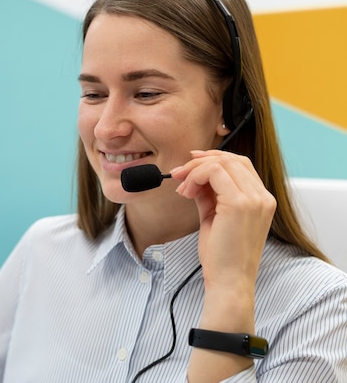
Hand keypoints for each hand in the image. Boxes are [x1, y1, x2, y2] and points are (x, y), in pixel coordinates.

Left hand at [172, 150, 276, 381]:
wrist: (229, 282)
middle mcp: (263, 197)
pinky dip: (195, 176)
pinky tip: (186, 192)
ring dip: (195, 170)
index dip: (213, 159)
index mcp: (261, 200)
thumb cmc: (222, 257)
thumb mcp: (214, 218)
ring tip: (181, 188)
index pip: (240, 165)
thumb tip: (194, 177)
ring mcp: (254, 199)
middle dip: (200, 161)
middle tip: (178, 173)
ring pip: (222, 162)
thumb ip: (208, 195)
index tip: (190, 164)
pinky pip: (214, 172)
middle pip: (231, 159)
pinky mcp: (240, 204)